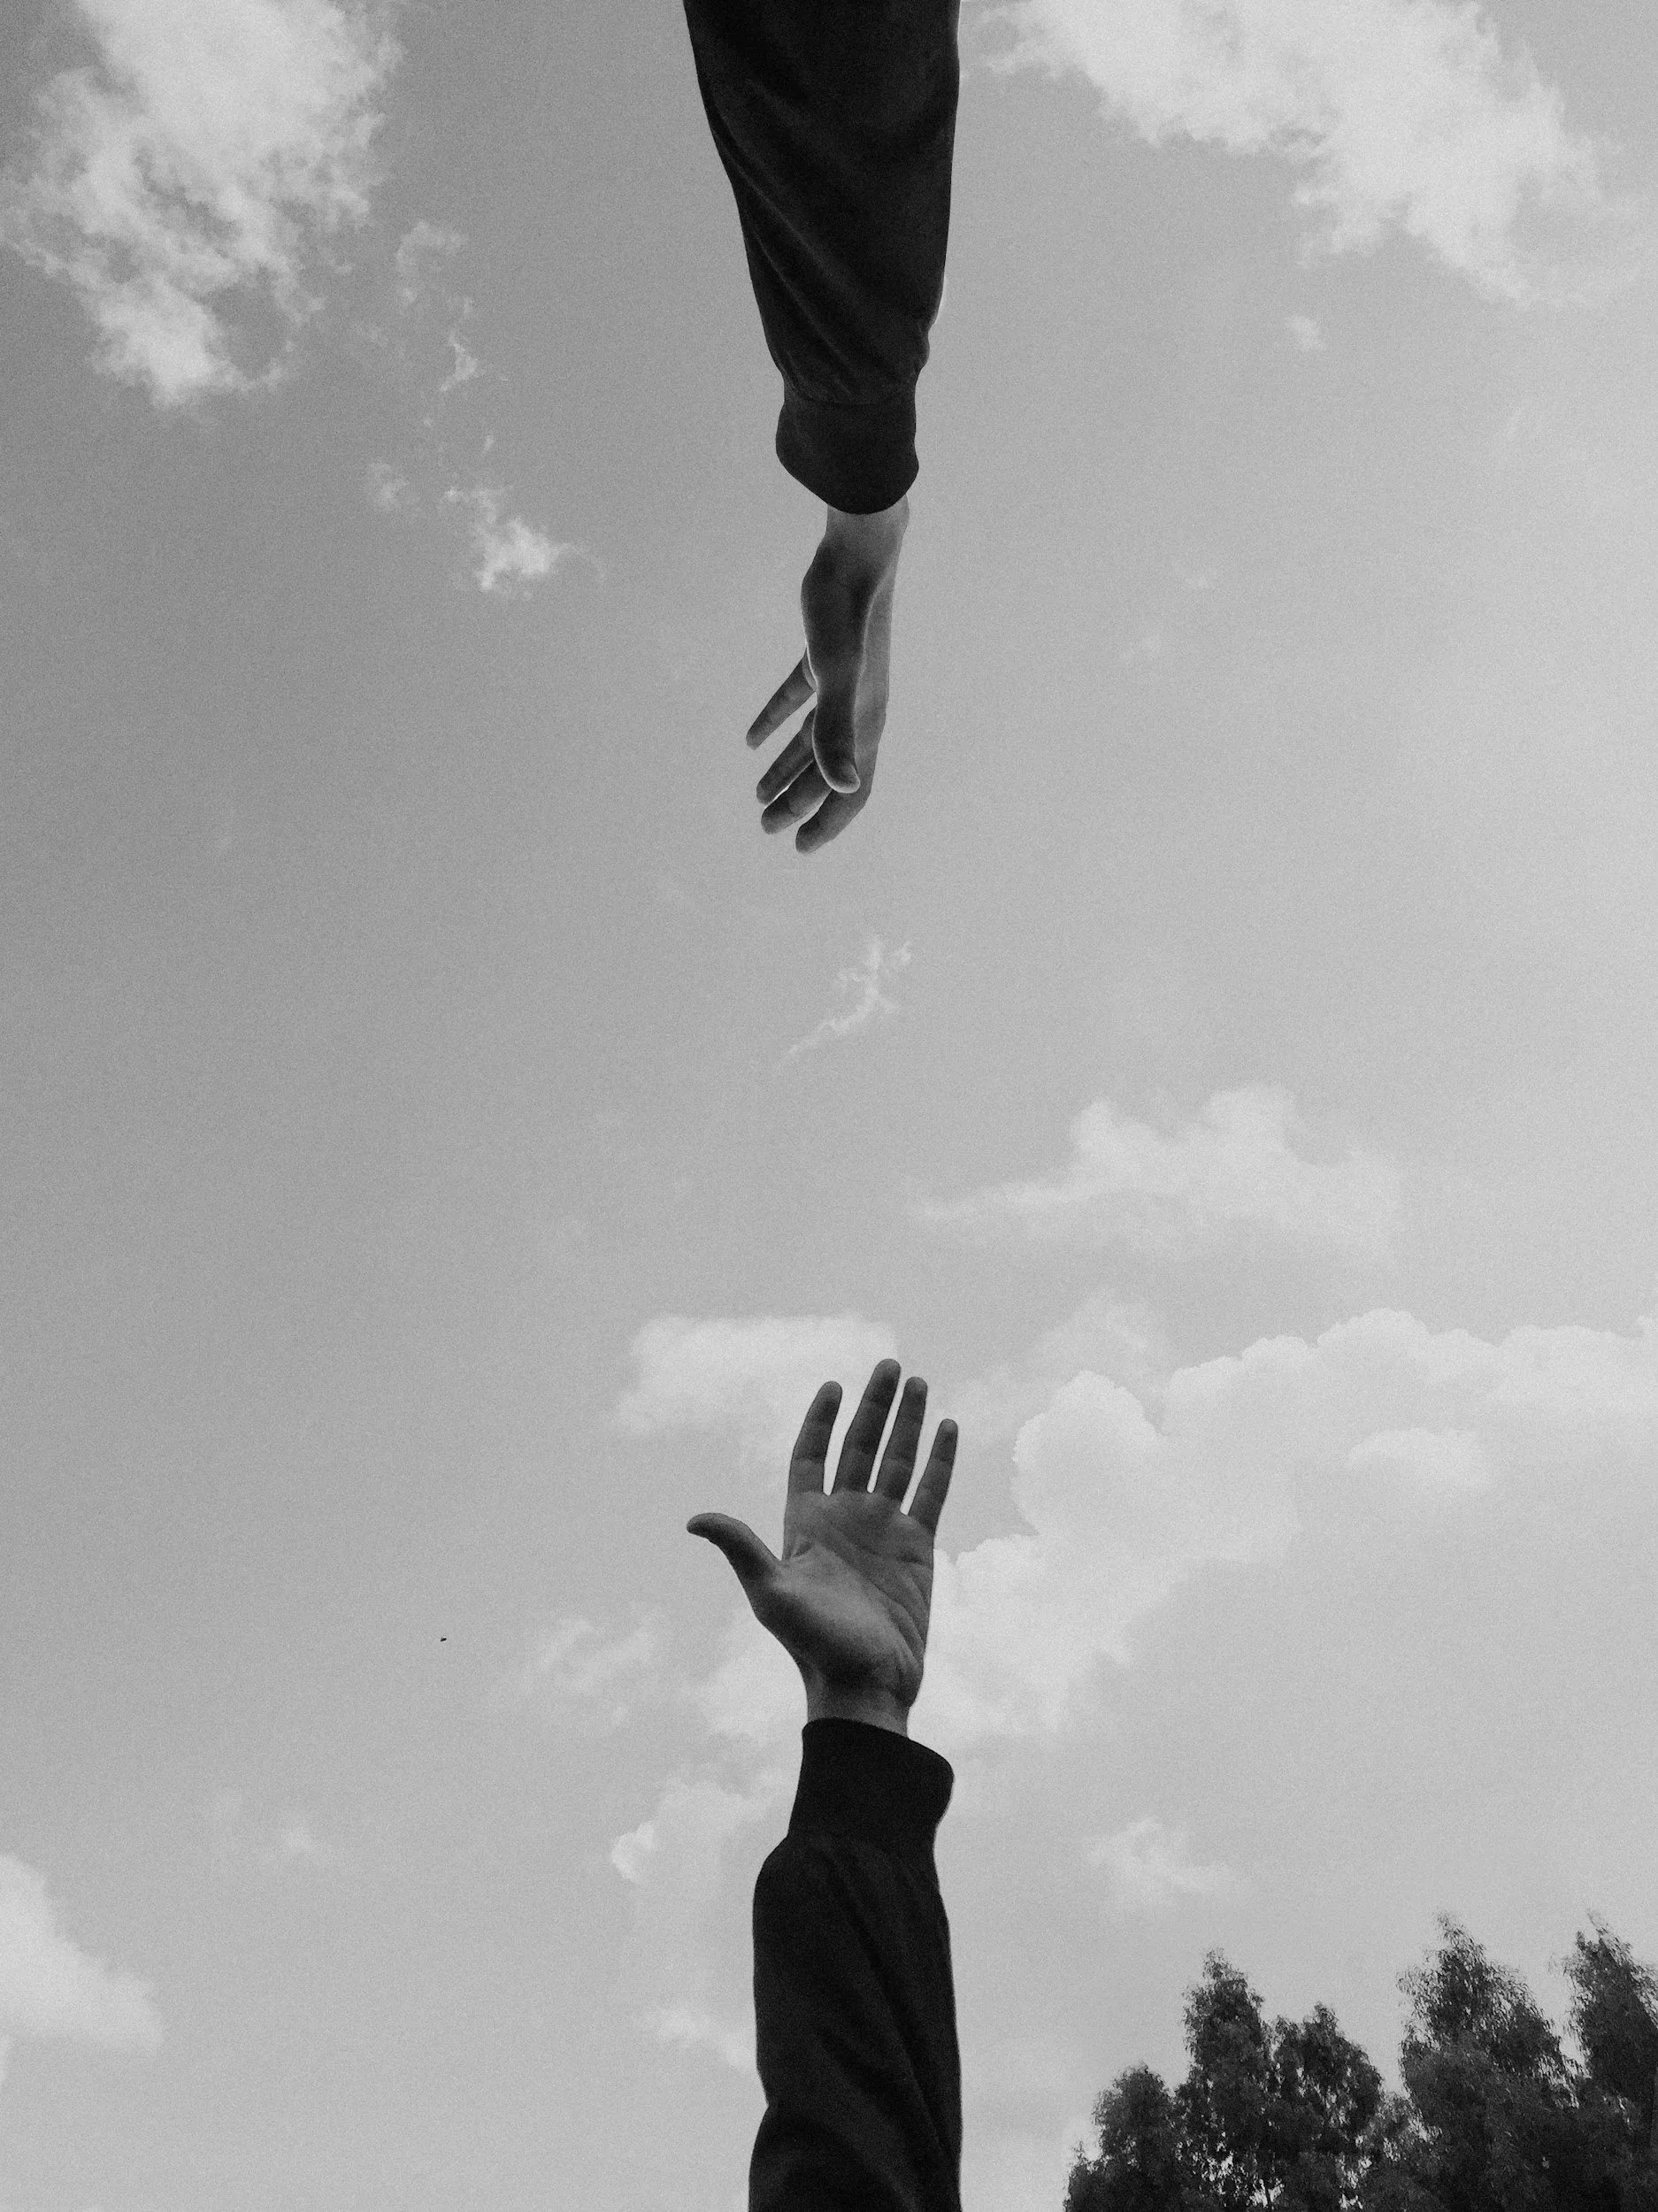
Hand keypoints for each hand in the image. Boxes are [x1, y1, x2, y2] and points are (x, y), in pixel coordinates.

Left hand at [686, 1359, 956, 1731]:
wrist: (864, 1685)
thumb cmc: (812, 1644)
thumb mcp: (771, 1593)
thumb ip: (741, 1548)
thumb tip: (694, 1520)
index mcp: (806, 1522)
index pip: (811, 1456)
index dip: (820, 1420)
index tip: (834, 1385)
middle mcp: (845, 1518)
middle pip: (859, 1447)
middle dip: (875, 1406)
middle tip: (890, 1365)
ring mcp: (883, 1530)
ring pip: (898, 1462)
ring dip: (909, 1423)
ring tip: (920, 1382)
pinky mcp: (917, 1548)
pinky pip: (931, 1493)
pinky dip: (940, 1460)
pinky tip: (948, 1427)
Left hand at [746, 497, 908, 854]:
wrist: (858, 553)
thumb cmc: (847, 612)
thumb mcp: (837, 676)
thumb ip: (837, 732)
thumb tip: (845, 786)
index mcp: (866, 723)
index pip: (852, 791)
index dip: (827, 822)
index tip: (798, 848)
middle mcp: (860, 709)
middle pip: (827, 772)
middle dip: (797, 803)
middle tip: (763, 825)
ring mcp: (844, 683)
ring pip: (812, 741)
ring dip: (786, 769)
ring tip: (756, 794)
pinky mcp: (824, 657)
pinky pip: (799, 702)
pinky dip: (775, 722)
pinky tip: (750, 739)